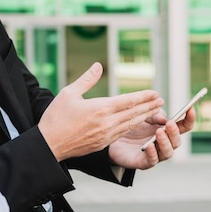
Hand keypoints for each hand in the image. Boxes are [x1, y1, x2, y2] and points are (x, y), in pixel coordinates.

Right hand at [38, 63, 163, 160]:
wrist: (48, 145)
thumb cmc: (55, 117)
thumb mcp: (69, 93)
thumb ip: (87, 79)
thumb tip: (98, 65)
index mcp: (99, 108)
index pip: (128, 101)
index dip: (143, 97)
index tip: (155, 93)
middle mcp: (106, 123)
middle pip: (133, 113)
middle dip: (149, 106)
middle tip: (161, 101)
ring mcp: (106, 135)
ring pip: (130, 124)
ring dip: (144, 117)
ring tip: (155, 111)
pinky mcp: (103, 144)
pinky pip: (122, 133)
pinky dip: (133, 127)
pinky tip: (137, 123)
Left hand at [108, 107, 195, 168]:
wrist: (114, 137)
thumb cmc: (132, 126)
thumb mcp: (143, 115)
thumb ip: (154, 115)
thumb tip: (164, 120)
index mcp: (167, 131)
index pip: (184, 126)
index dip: (189, 118)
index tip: (190, 109)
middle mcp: (164, 144)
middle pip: (177, 141)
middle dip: (175, 132)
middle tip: (169, 124)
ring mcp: (156, 154)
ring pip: (168, 153)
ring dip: (165, 143)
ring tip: (159, 132)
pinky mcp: (143, 163)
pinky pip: (152, 161)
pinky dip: (153, 153)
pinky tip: (150, 146)